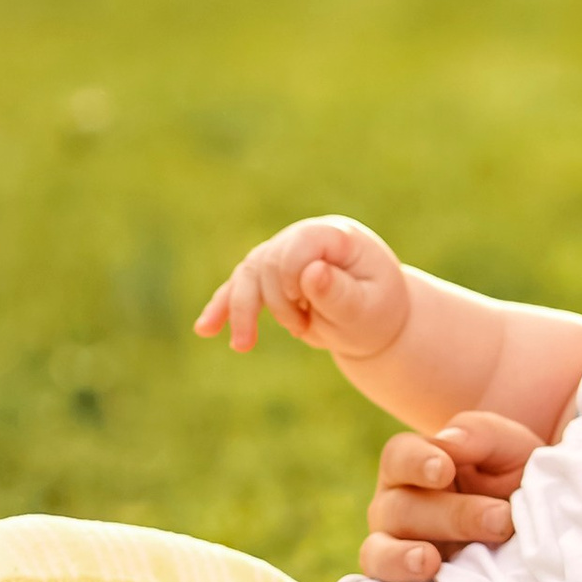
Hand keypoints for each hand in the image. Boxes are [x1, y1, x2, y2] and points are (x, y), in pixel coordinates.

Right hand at [195, 216, 406, 366]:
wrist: (373, 320)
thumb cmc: (376, 312)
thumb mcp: (368, 308)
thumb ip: (341, 293)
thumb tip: (312, 272)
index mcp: (334, 235)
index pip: (297, 246)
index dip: (291, 278)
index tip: (306, 308)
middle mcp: (304, 237)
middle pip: (267, 262)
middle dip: (278, 303)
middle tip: (303, 330)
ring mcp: (283, 254)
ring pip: (247, 275)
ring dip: (242, 311)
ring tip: (242, 346)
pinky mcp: (268, 275)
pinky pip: (238, 288)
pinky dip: (221, 308)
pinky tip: (205, 329)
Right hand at [360, 411, 544, 581]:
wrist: (538, 528)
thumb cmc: (517, 478)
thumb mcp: (513, 448)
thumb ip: (483, 434)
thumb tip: (450, 441)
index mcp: (416, 464)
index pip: (400, 456)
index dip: (417, 462)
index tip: (444, 469)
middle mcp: (397, 502)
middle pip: (400, 507)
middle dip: (453, 515)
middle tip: (500, 520)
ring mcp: (396, 544)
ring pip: (382, 547)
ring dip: (407, 554)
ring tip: (431, 561)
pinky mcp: (404, 580)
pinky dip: (396, 581)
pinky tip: (423, 581)